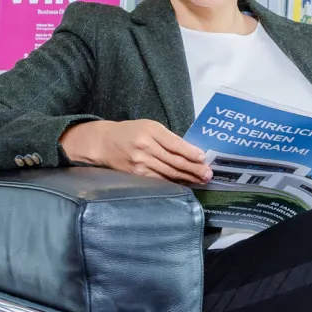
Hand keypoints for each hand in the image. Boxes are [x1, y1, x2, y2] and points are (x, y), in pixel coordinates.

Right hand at [59, 119, 211, 185]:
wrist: (103, 143)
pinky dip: (173, 183)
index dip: (191, 153)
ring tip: (201, 180)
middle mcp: (145, 147)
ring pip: (168, 173)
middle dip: (194, 169)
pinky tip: (184, 184)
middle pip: (174, 161)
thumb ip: (168, 138)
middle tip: (208, 174)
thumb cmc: (130, 132)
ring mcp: (140, 163)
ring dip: (187, 178)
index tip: (204, 158)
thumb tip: (191, 152)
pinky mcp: (136, 175)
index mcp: (151, 130)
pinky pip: (159, 180)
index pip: (175, 144)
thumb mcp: (149, 126)